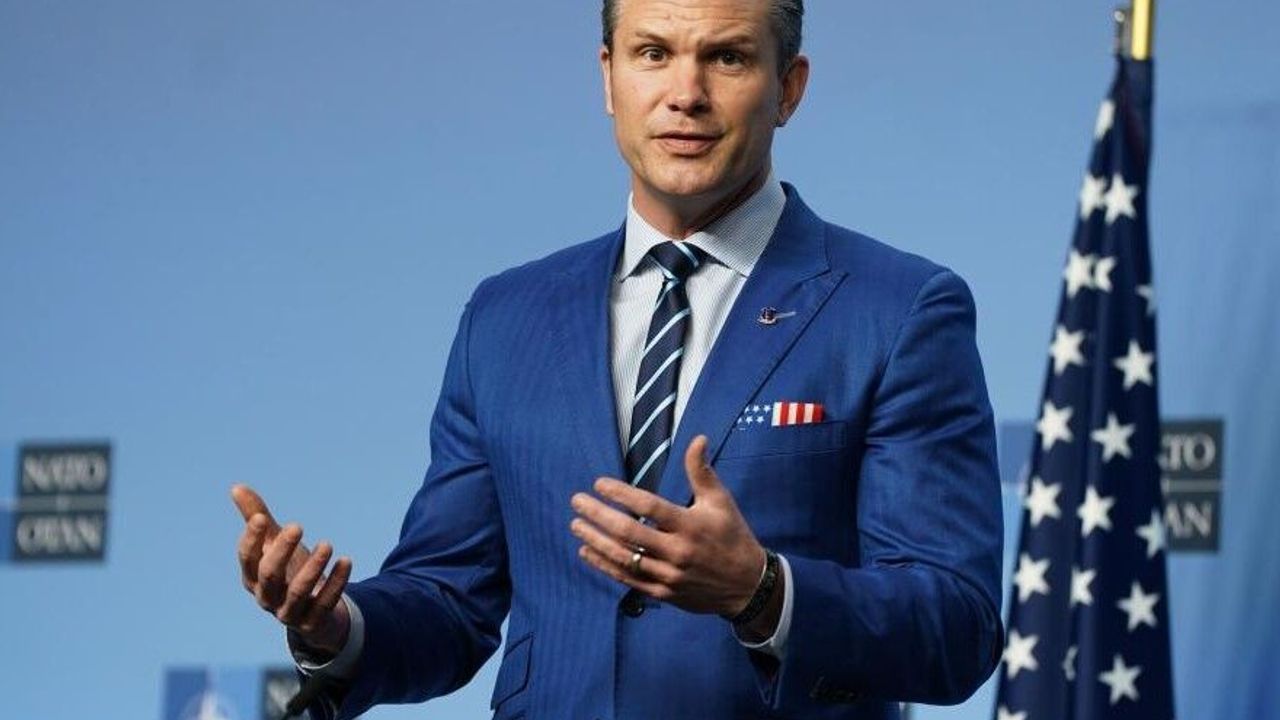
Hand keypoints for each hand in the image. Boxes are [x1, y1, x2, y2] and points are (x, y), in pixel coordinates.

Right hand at [231, 484, 352, 654]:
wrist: (314, 612)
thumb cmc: (289, 571)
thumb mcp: (274, 545)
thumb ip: (257, 519)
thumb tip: (236, 487)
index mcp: (253, 578)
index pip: (246, 559)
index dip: (251, 540)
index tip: (262, 518)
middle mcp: (267, 598)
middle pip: (269, 575)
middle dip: (282, 550)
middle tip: (297, 526)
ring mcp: (290, 613)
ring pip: (298, 592)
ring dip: (313, 567)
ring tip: (328, 543)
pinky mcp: (313, 622)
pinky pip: (325, 603)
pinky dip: (336, 582)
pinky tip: (346, 561)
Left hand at [569, 435, 777, 631]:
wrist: (747, 586)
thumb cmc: (732, 536)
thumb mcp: (720, 501)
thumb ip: (702, 471)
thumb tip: (697, 438)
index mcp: (689, 525)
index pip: (648, 506)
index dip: (621, 494)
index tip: (599, 483)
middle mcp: (676, 551)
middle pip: (629, 532)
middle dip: (598, 516)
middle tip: (577, 501)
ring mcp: (668, 575)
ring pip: (624, 557)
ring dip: (596, 541)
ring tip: (576, 525)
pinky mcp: (663, 592)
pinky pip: (628, 579)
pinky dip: (605, 565)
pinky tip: (588, 552)